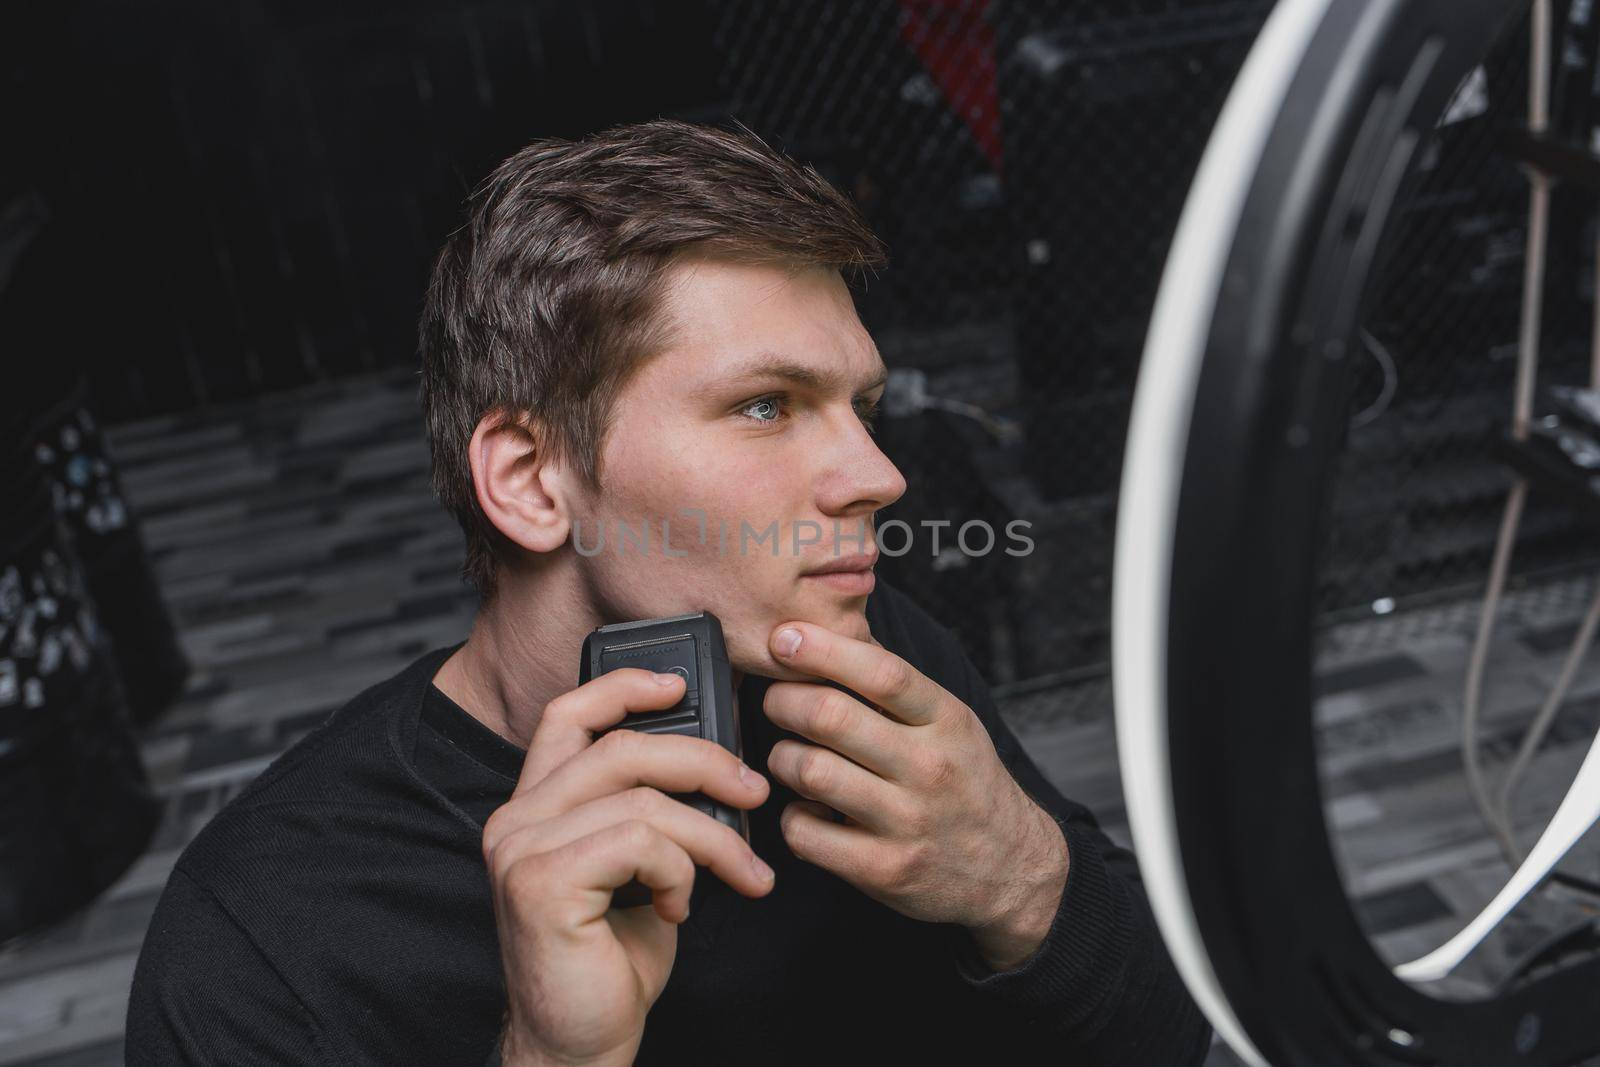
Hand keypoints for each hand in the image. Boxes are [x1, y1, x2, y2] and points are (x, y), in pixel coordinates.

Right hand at [482, 668, 775, 1065]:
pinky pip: (641, 842)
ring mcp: (522, 849)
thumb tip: (716, 769)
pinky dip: (682, 872)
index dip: (625, 686)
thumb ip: (649, 815)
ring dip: (712, 837)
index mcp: (535, 807)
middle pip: (623, 748)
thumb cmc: (608, 962)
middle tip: (754, 794)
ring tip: (739, 874)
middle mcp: (517, 819)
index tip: (680, 685)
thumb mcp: (635, 870)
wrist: (578, 1043)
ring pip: (646, 799)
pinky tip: (679, 908)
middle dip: (705, 762)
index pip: (569, 716)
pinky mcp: (542, 882)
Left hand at [763, 623, 1068, 971]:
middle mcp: (930, 767)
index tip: (784, 637)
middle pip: (830, 717)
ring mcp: (907, 821)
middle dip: (784, 701)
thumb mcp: (950, 722)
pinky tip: (807, 810)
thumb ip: (894, 685)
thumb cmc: (964, 781)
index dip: (824, 649)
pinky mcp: (884, 870)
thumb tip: (825, 635)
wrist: (1012, 867)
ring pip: (810, 771)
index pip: (882, 673)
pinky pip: (805, 832)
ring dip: (782, 758)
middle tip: (777, 703)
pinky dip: (792, 816)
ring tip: (790, 758)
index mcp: (946, 720)